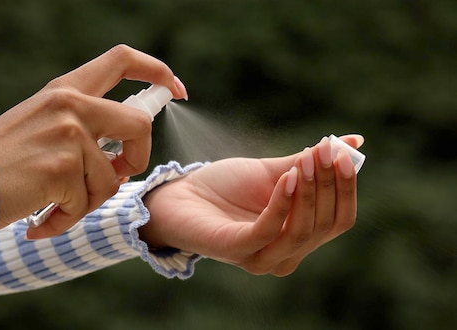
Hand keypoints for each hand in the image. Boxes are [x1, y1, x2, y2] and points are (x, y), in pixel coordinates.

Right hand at [0, 45, 188, 235]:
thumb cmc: (1, 159)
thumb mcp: (42, 123)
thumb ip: (82, 124)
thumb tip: (122, 153)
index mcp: (66, 89)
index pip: (122, 60)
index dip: (157, 72)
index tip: (176, 89)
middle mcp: (71, 105)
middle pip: (139, 125)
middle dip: (138, 158)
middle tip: (118, 176)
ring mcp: (69, 134)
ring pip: (109, 180)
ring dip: (85, 202)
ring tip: (53, 205)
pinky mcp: (62, 167)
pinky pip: (85, 205)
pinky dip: (66, 220)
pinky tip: (41, 218)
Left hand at [140, 135, 363, 275]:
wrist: (180, 195)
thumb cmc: (226, 186)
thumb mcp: (273, 172)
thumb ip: (309, 162)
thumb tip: (354, 141)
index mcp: (299, 237)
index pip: (340, 219)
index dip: (346, 188)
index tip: (344, 154)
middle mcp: (286, 255)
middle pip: (324, 224)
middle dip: (327, 184)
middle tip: (326, 151)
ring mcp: (261, 258)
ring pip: (302, 230)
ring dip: (308, 191)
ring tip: (304, 161)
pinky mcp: (237, 250)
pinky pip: (269, 230)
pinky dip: (282, 203)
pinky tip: (286, 176)